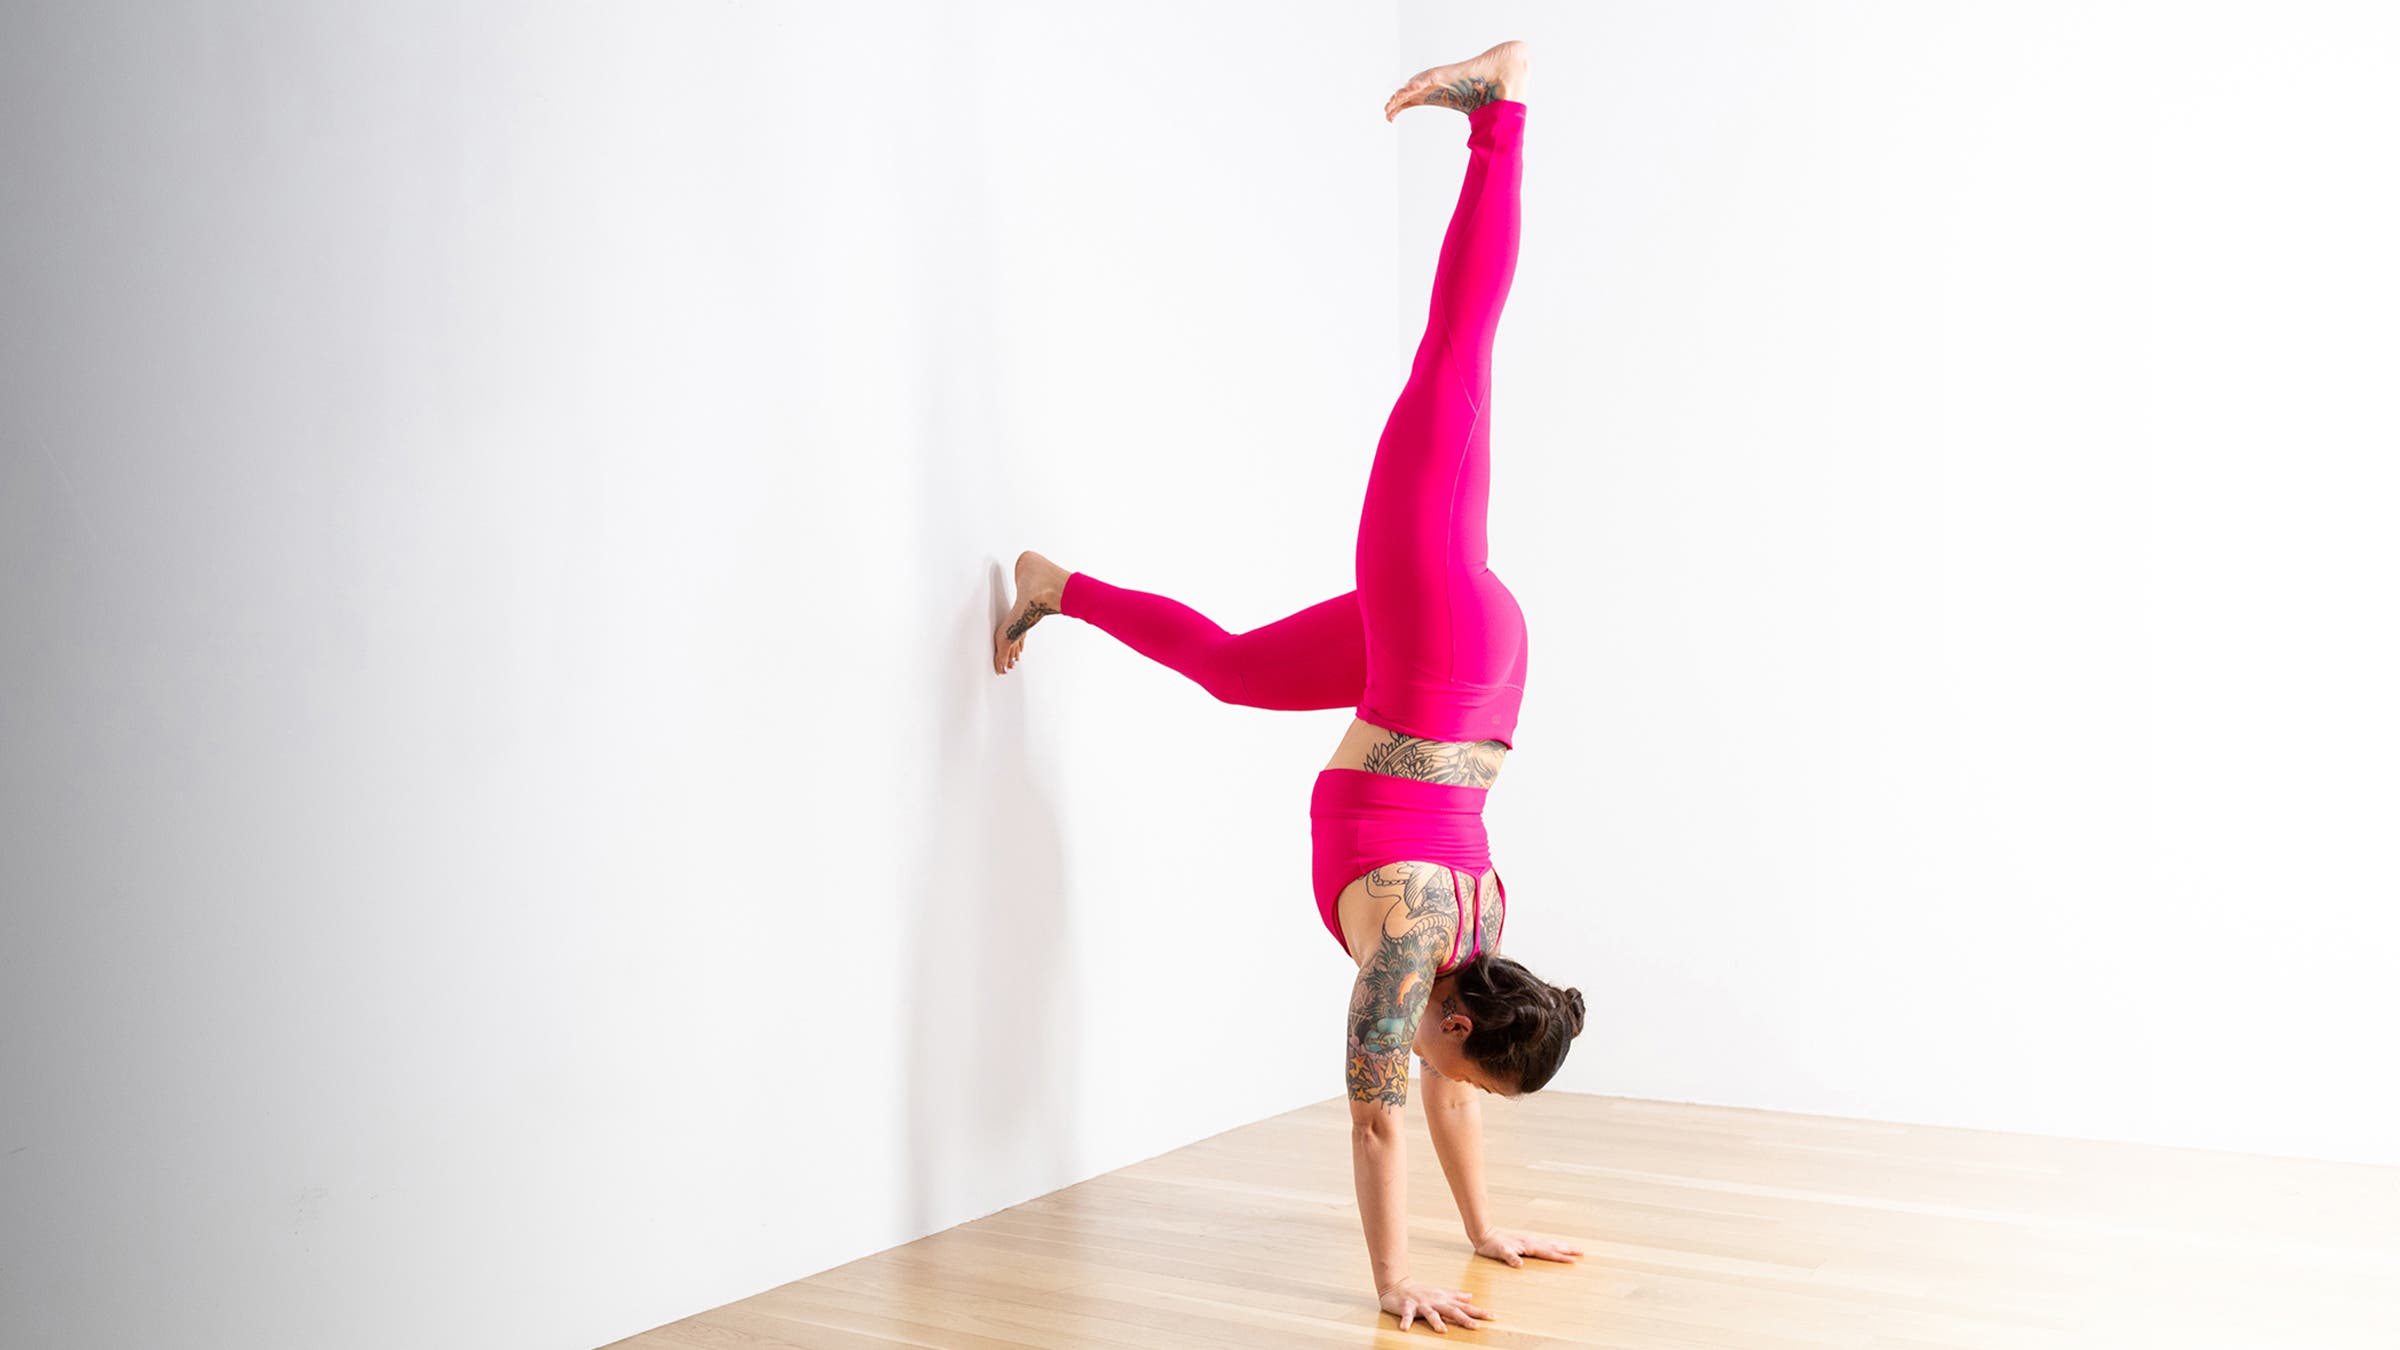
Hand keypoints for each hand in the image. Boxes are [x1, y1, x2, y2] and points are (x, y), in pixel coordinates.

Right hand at [1377, 1276, 1494, 1332]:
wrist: (1397, 1284)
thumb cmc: (1421, 1292)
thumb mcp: (1441, 1294)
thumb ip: (1456, 1296)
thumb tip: (1471, 1296)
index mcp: (1444, 1301)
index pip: (1464, 1307)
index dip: (1478, 1312)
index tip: (1493, 1317)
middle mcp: (1435, 1302)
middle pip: (1452, 1311)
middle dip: (1464, 1318)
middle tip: (1476, 1326)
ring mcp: (1421, 1304)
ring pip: (1430, 1314)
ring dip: (1436, 1321)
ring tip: (1443, 1330)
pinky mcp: (1406, 1307)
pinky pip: (1406, 1315)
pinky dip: (1406, 1321)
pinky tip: (1405, 1328)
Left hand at [1472, 1227, 1584, 1266]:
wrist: (1484, 1235)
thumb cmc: (1491, 1246)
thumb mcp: (1499, 1252)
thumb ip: (1509, 1257)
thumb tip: (1519, 1263)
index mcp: (1528, 1246)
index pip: (1548, 1252)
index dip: (1560, 1257)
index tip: (1573, 1260)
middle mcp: (1531, 1242)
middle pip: (1553, 1246)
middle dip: (1568, 1249)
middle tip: (1582, 1251)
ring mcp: (1529, 1242)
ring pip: (1550, 1244)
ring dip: (1562, 1246)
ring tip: (1574, 1248)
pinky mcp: (1525, 1243)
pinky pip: (1544, 1244)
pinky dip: (1553, 1245)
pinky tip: (1555, 1246)